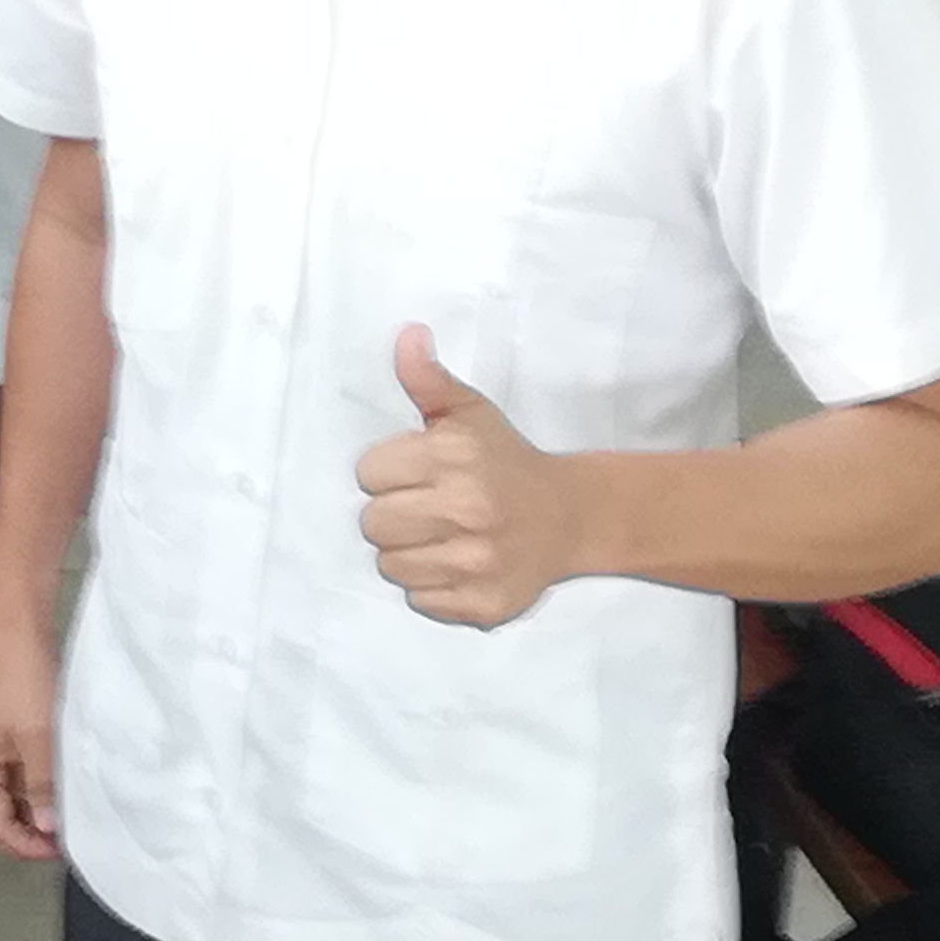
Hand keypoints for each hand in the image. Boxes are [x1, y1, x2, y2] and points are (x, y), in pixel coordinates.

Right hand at [0, 618, 62, 859]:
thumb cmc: (19, 671)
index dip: (25, 845)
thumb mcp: (38, 734)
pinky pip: (8, 772)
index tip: (61, 851)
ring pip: (0, 795)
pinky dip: (30, 785)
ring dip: (28, 810)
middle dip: (22, 834)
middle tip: (61, 841)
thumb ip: (42, 784)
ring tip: (64, 813)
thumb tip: (47, 826)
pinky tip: (56, 783)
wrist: (13, 618)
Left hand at [355, 325, 590, 628]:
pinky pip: (420, 601)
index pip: (369, 473)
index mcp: (454, 459)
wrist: (570, 516)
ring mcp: (475, 563)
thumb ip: (429, 379)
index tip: (417, 472)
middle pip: (373, 524)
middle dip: (394, 513)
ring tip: (440, 535)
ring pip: (391, 566)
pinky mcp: (482, 604)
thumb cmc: (507, 460)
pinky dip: (432, 586)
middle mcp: (465, 511)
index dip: (388, 472)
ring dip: (408, 553)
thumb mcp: (470, 412)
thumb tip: (407, 336)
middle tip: (427, 506)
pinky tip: (457, 563)